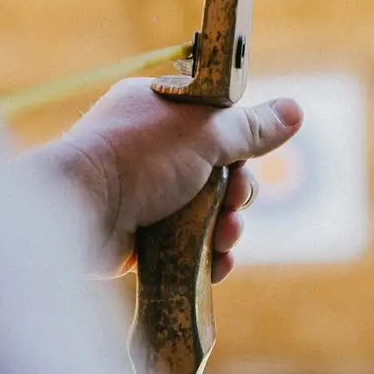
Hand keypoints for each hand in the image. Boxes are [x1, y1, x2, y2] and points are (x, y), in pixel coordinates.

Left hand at [41, 79, 303, 282]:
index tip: (245, 159)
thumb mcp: (204, 134)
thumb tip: (295, 110)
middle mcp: (149, 149)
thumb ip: (251, 129)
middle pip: (218, 173)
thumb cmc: (137, 159)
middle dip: (235, 194)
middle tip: (231, 204)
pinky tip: (216, 264)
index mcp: (159, 110)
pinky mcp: (139, 236)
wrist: (77, 211)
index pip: (215, 123)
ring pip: (206, 213)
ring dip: (225, 229)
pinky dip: (206, 255)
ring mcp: (143, 194)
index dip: (239, 145)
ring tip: (222, 239)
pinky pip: (186, 246)